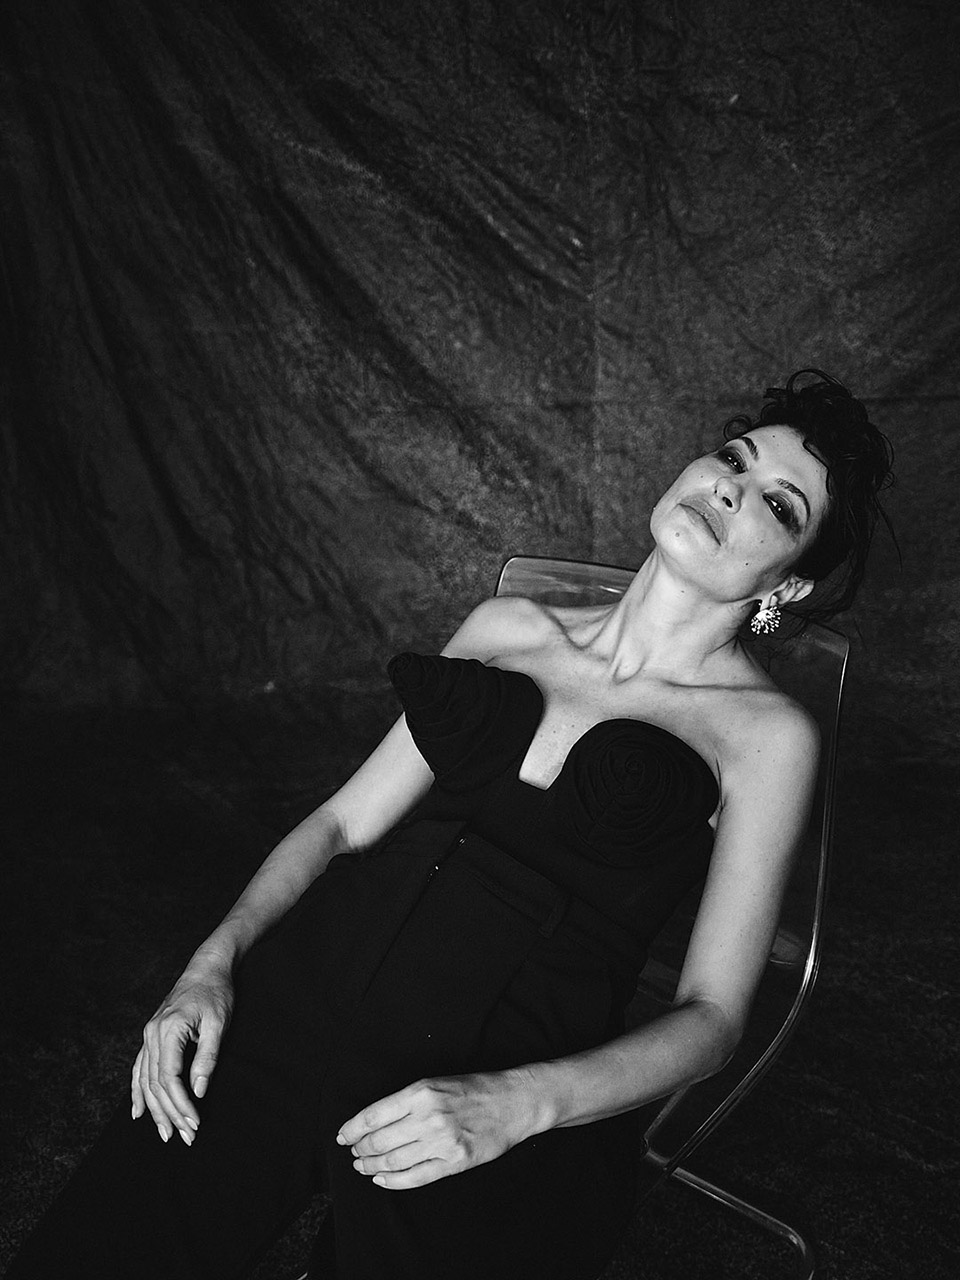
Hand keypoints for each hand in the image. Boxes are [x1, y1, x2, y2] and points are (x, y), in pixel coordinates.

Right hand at [131, 951, 234, 1146]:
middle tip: (185, 1138)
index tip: (195, 1123)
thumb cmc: (216, 992)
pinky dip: (137, 1092)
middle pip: (156, 1084)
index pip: (170, 1079)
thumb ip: (207, 1057)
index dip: (181, 1104)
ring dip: (155, 1110)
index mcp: (168, 1030)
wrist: (207, 967)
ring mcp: (149, 1035)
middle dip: (170, 1114)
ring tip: (166, 1134)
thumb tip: (199, 1091)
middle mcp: (152, 1034)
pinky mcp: (151, 1035)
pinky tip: (138, 1112)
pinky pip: (139, 1069)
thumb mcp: (219, 1023)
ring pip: (145, 1080)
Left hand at [337, 1069, 540, 1189]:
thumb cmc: (474, 1088)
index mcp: (421, 1092)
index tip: (343, 1136)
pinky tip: (382, 1179)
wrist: (513, 1101)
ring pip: (393, 1162)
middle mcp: (429, 1117)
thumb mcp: (435, 1082)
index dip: (352, 1129)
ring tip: (363, 1167)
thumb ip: (405, 1101)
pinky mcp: (455, 1162)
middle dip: (360, 1150)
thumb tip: (373, 1122)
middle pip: (379, 1142)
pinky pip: (415, 1178)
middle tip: (354, 1153)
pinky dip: (394, 1181)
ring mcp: (442, 1142)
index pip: (373, 1116)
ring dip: (372, 1167)